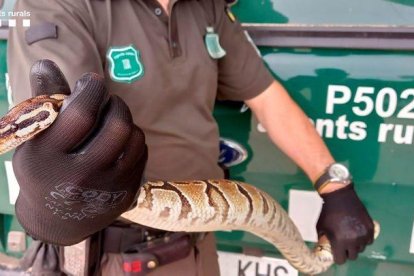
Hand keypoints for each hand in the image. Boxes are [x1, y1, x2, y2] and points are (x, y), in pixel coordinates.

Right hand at [13, 60, 146, 244]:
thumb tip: (47, 63)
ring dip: (126, 121)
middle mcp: (80, 177)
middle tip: (108, 101)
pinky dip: (133, 140)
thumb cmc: (43, 170)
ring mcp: (107, 189)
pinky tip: (119, 143)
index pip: (81, 115)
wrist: (57, 220)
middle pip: (117, 126)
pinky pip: (142, 153)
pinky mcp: (127, 194)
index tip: (93, 81)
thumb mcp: (35, 140)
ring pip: (134, 138)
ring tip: (112, 122)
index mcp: (48, 160)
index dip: (92, 90)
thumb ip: (44, 102)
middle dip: (116, 104)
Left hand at [316, 183, 373, 263]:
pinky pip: (369, 240)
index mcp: (339, 241)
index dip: (338, 257)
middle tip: (344, 245)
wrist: (339, 196)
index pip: (341, 260)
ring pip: (362, 248)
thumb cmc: (327, 212)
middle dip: (347, 252)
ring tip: (350, 236)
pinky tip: (357, 232)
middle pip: (353, 256)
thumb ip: (323, 240)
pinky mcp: (371, 228)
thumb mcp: (320, 227)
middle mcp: (353, 240)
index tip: (337, 253)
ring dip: (356, 245)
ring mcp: (363, 234)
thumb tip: (323, 249)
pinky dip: (364, 239)